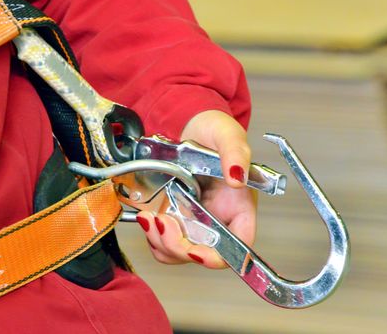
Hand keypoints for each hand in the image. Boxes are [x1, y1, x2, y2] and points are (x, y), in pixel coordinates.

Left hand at [135, 110, 256, 268]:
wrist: (191, 128)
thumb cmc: (215, 132)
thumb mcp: (227, 134)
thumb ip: (235, 153)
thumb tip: (237, 177)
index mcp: (239, 208)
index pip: (237, 247)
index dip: (217, 257)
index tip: (194, 251)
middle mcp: (218, 220)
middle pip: (202, 255)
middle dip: (177, 246)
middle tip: (162, 221)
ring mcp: (194, 221)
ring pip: (178, 252)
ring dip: (160, 241)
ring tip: (150, 217)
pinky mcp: (174, 218)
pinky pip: (162, 242)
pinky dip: (151, 235)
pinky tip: (147, 216)